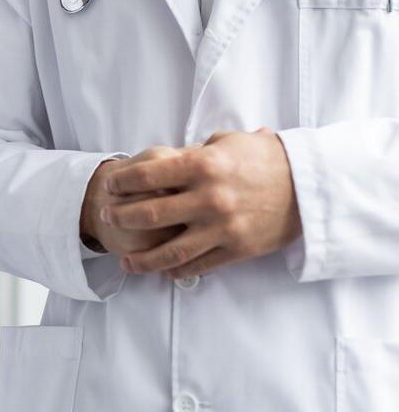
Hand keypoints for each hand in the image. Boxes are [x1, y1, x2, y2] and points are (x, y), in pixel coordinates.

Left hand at [101, 129, 301, 278]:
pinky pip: (198, 265)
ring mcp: (221, 227)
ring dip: (143, 258)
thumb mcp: (226, 142)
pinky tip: (161, 270)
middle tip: (107, 216)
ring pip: (170, 251)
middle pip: (151, 214)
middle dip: (123, 216)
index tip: (110, 185)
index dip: (123, 181)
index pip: (149, 175)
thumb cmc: (264, 158)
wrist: (306, 186)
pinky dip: (176, 270)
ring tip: (125, 260)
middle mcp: (208, 198)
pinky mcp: (235, 250)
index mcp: (203, 165)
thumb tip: (169, 161)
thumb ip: (195, 153)